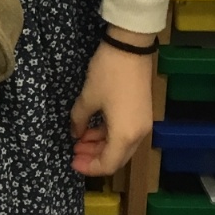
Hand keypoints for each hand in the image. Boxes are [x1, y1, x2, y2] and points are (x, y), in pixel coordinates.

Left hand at [69, 32, 155, 176]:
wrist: (131, 47)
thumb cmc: (108, 74)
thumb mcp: (88, 97)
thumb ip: (78, 120)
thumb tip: (75, 132)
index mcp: (125, 136)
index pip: (108, 164)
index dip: (89, 167)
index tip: (71, 161)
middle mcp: (138, 135)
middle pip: (116, 157)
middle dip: (94, 157)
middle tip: (74, 151)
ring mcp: (143, 123)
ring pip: (121, 145)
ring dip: (100, 145)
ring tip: (80, 138)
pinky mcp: (142, 112)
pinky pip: (126, 133)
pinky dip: (109, 134)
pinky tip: (93, 127)